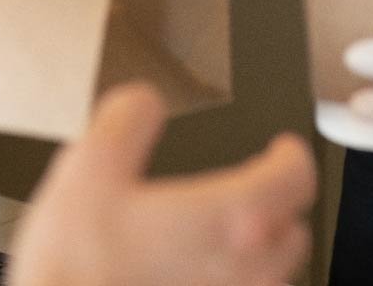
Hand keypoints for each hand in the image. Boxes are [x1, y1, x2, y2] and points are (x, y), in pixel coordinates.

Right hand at [6, 84, 316, 285]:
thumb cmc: (77, 269)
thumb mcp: (88, 169)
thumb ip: (127, 121)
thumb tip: (145, 103)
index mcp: (230, 217)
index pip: (295, 179)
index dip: (293, 156)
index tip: (283, 149)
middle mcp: (245, 269)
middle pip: (292, 234)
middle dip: (279, 208)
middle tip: (255, 193)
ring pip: (271, 277)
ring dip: (258, 254)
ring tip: (225, 240)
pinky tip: (192, 278)